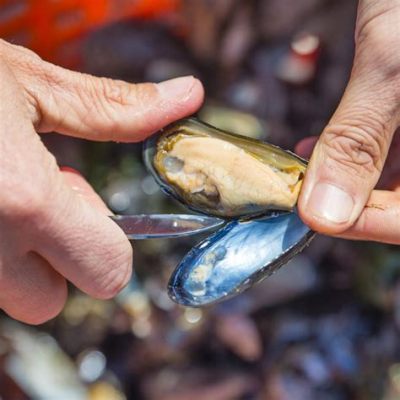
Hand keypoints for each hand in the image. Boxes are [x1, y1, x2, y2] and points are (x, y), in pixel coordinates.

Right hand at [0, 39, 203, 323]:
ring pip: (6, 296)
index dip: (108, 244)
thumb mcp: (29, 85)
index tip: (86, 205)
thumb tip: (187, 95)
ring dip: (16, 254)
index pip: (106, 272)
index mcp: (20, 201)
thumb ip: (115, 107)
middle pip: (52, 301)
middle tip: (38, 199)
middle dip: (59, 257)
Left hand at [296, 0, 399, 243]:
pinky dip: (355, 150)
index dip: (363, 223)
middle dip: (347, 198)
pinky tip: (318, 146)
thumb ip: (358, 139)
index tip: (312, 214)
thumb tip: (322, 214)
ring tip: (303, 166)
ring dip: (344, 176)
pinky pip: (391, 147)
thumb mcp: (394, 64)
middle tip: (304, 191)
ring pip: (393, 177)